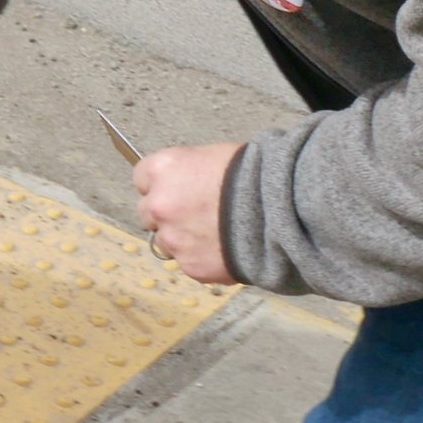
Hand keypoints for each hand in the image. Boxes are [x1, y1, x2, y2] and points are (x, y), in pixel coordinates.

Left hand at [132, 142, 243, 285]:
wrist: (280, 211)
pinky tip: (225, 250)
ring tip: (213, 235)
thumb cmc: (253, 174)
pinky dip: (202, 258)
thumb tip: (188, 184)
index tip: (174, 189)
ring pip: (166, 242)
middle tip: (194, 214)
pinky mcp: (191, 266)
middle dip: (166, 214)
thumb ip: (189, 173)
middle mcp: (159, 204)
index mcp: (162, 170)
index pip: (142, 178)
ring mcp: (173, 238)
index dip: (160, 185)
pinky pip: (189, 263)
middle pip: (147, 212)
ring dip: (182, 239)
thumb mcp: (214, 157)